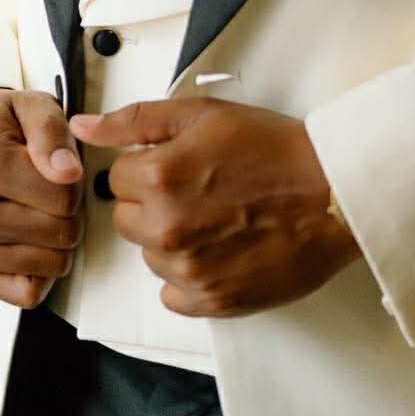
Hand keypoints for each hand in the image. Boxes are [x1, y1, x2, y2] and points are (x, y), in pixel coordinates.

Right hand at [0, 86, 83, 309]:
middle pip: (62, 234)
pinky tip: (29, 241)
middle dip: (67, 212)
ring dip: (56, 240)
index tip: (55, 167)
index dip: (73, 181)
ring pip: (52, 265)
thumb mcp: (30, 106)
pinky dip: (40, 271)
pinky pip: (28, 293)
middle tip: (46, 190)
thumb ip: (52, 133)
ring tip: (36, 210)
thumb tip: (69, 173)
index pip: (66, 197)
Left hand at [68, 97, 360, 317]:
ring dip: (172, 238)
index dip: (148, 165)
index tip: (181, 164)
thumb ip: (135, 120)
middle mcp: (167, 227)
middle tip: (200, 189)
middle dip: (153, 202)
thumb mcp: (203, 114)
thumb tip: (82, 128)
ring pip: (150, 255)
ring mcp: (190, 270)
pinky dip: (190, 275)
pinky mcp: (213, 301)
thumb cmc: (273, 148)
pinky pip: (173, 293)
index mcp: (160, 176)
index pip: (117, 177)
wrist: (333, 192)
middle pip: (127, 218)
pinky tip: (221, 249)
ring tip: (218, 217)